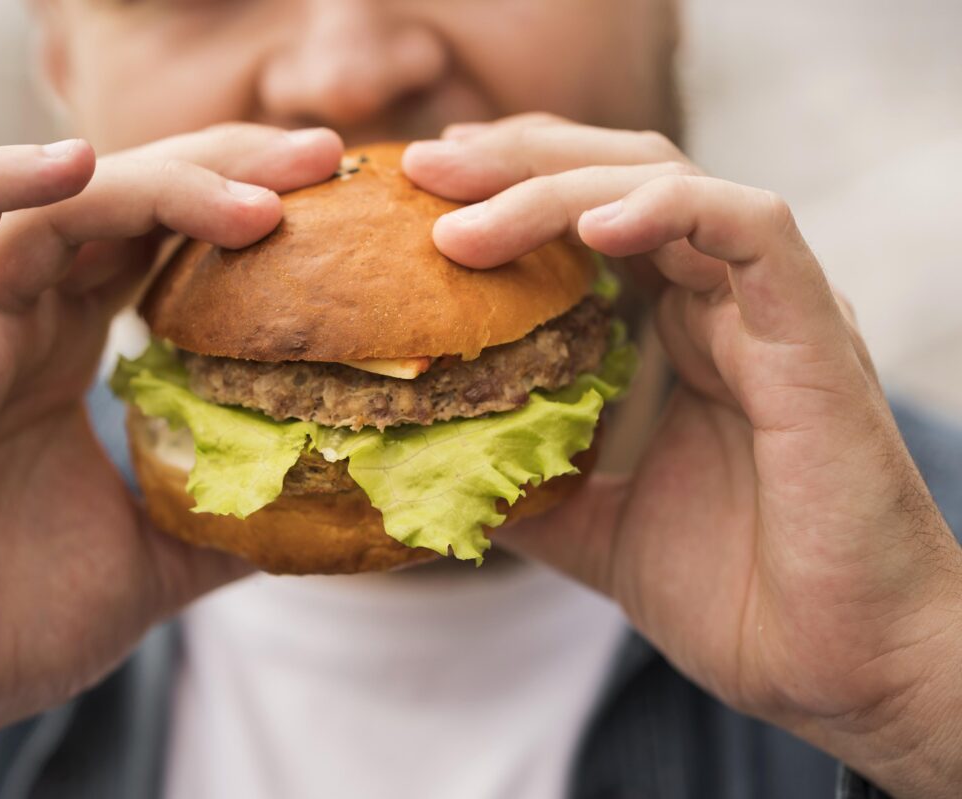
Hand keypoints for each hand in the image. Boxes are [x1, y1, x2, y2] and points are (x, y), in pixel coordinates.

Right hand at [0, 125, 342, 797]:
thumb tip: (324, 510)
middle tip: (322, 158)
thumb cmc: (14, 627)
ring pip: (53, 207)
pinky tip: (78, 165)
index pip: (156, 242)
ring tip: (259, 195)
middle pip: (122, 204)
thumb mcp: (157, 562)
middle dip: (223, 168)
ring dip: (159, 183)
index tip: (333, 195)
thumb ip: (227, 521)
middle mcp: (20, 327)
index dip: (235, 204)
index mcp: (67, 357)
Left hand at [405, 115, 961, 797]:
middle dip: (512, 162)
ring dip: (557, 188)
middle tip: (423, 167)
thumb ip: (519, 482)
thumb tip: (418, 464)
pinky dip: (671, 211)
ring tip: (465, 218)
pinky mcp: (812, 333)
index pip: (584, 218)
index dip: (502, 191)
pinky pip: (751, 232)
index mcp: (673, 332)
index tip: (416, 198)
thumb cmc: (732, 595)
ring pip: (667, 185)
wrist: (837, 667)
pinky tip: (595, 229)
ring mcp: (765, 311)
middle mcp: (717, 304)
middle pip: (612, 177)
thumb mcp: (589, 527)